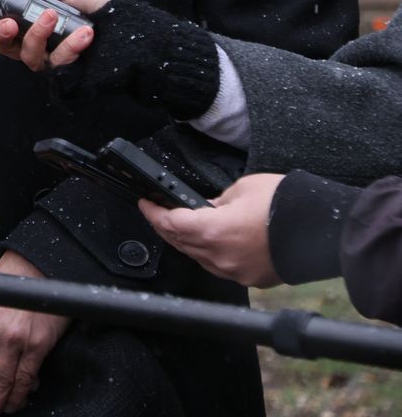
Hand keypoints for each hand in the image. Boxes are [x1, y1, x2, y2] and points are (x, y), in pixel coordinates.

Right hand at [0, 0, 109, 71]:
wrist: (125, 28)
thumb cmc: (95, 9)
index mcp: (30, 24)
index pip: (2, 28)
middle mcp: (37, 44)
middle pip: (6, 47)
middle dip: (2, 35)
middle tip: (10, 22)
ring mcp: (50, 59)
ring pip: (30, 56)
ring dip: (39, 35)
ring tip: (54, 16)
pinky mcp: (67, 71)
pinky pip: (60, 62)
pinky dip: (71, 46)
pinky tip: (83, 33)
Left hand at [140, 173, 284, 287]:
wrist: (323, 229)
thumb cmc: (285, 204)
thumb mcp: (241, 189)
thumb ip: (215, 201)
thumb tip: (206, 207)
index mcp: (213, 231)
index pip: (171, 224)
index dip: (153, 212)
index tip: (145, 203)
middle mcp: (220, 257)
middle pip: (180, 243)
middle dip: (166, 227)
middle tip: (158, 212)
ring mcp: (236, 272)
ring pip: (199, 257)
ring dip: (187, 242)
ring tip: (182, 225)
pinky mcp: (252, 279)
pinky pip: (220, 267)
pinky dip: (210, 253)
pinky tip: (211, 241)